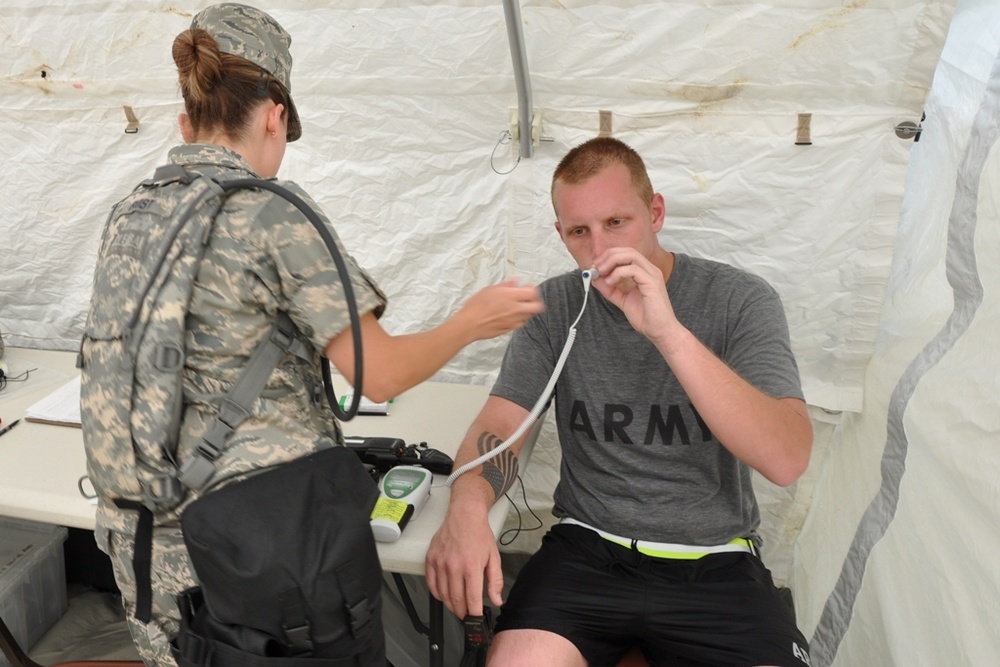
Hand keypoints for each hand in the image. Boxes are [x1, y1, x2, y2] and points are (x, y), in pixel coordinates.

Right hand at [425, 503, 503, 618]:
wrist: (464, 515)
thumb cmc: (479, 534)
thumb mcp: (494, 557)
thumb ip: (495, 581)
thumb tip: (497, 600)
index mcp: (471, 567)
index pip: (471, 599)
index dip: (474, 613)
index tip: (476, 618)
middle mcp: (454, 566)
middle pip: (455, 600)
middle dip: (462, 612)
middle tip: (466, 615)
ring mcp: (440, 563)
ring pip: (442, 594)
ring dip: (450, 605)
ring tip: (456, 606)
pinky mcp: (430, 559)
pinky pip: (431, 584)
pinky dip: (437, 594)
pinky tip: (444, 595)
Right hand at [458, 279, 543, 340]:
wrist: (469, 324)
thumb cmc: (476, 306)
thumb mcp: (489, 290)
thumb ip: (506, 285)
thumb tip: (515, 281)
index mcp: (510, 296)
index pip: (533, 292)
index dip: (532, 289)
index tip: (528, 288)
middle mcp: (515, 309)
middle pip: (537, 307)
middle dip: (535, 302)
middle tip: (528, 299)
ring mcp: (514, 320)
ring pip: (530, 316)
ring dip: (527, 310)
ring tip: (518, 307)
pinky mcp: (510, 329)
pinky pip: (521, 323)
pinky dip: (519, 319)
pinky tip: (511, 316)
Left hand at [593, 248, 677, 344]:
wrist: (659, 331)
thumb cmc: (646, 317)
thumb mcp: (621, 299)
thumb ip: (609, 288)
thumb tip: (595, 277)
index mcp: (645, 271)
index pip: (626, 253)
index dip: (609, 256)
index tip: (595, 266)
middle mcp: (650, 270)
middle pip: (627, 250)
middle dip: (608, 256)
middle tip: (595, 267)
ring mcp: (652, 274)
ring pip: (630, 255)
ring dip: (611, 261)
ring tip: (601, 273)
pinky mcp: (652, 282)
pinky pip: (633, 269)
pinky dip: (618, 273)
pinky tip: (610, 282)